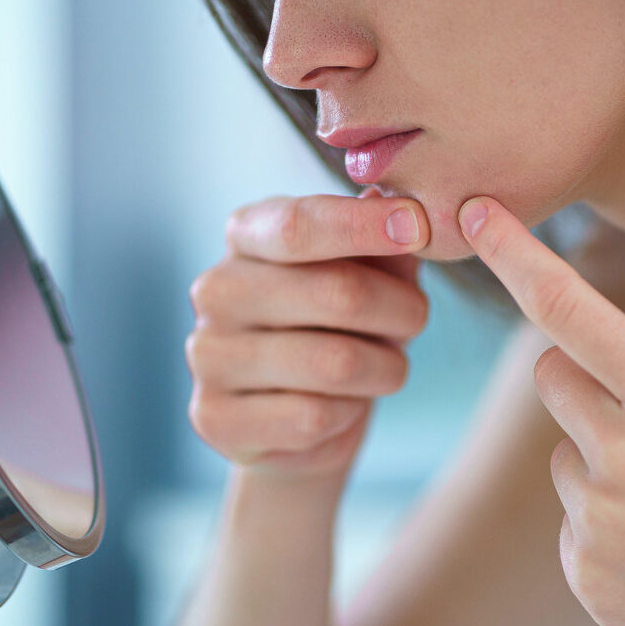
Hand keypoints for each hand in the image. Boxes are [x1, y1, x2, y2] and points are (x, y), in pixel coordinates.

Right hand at [186, 191, 430, 480]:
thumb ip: (383, 245)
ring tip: (386, 368)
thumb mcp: (367, 275)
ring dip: (386, 369)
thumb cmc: (335, 328)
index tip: (417, 225)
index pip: (298, 225)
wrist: (294, 421)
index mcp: (245, 237)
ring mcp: (207, 354)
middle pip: (334, 292)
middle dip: (401, 309)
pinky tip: (343, 407)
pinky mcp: (214, 417)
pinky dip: (351, 414)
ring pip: (335, 364)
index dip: (361, 225)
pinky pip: (314, 418)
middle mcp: (215, 289)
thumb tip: (396, 205)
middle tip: (417, 318)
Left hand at [458, 195, 624, 625]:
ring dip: (598, 453)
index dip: (517, 254)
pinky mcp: (587, 569)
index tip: (476, 211)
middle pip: (549, 370)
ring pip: (561, 443)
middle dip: (584, 379)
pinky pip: (568, 509)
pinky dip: (601, 518)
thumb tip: (580, 327)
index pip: (567, 308)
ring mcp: (604, 517)